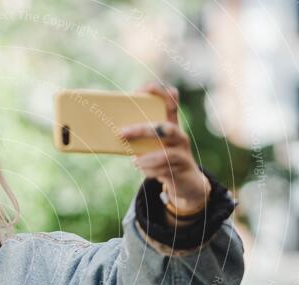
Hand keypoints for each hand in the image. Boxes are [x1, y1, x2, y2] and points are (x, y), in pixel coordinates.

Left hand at [120, 82, 210, 213]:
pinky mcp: (182, 169)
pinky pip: (165, 169)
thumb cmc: (161, 158)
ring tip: (135, 162)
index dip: (160, 92)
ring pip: (166, 153)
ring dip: (146, 158)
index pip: (171, 101)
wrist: (185, 181)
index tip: (144, 89)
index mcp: (171, 124)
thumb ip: (137, 139)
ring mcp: (183, 152)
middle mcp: (179, 135)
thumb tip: (113, 135)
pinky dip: (150, 170)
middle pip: (164, 128)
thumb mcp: (150, 145)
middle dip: (141, 130)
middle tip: (121, 133)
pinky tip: (141, 169)